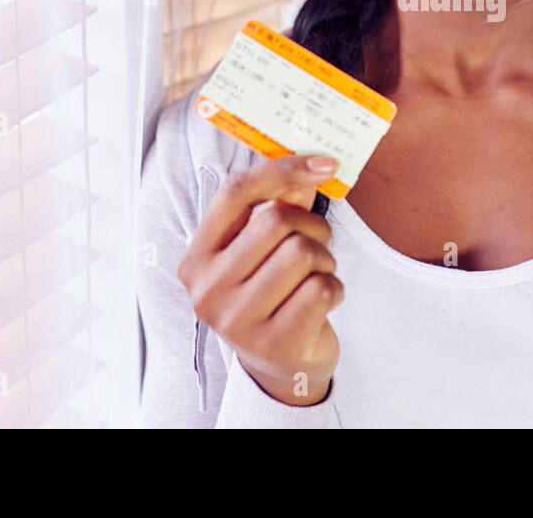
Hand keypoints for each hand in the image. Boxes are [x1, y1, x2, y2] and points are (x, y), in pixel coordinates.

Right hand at [177, 153, 343, 405]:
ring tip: (317, 276)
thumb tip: (312, 164)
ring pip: (302, 253)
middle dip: (312, 227)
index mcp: (198, 257)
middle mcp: (207, 289)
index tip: (324, 164)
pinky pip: (322, 289)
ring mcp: (236, 321)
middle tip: (317, 244)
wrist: (281, 368)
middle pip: (276, 221)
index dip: (283, 170)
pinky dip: (334, 288)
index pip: (235, 193)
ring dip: (325, 260)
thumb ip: (282, 205)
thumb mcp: (266, 250)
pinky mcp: (273, 344)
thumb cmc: (274, 294)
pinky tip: (322, 303)